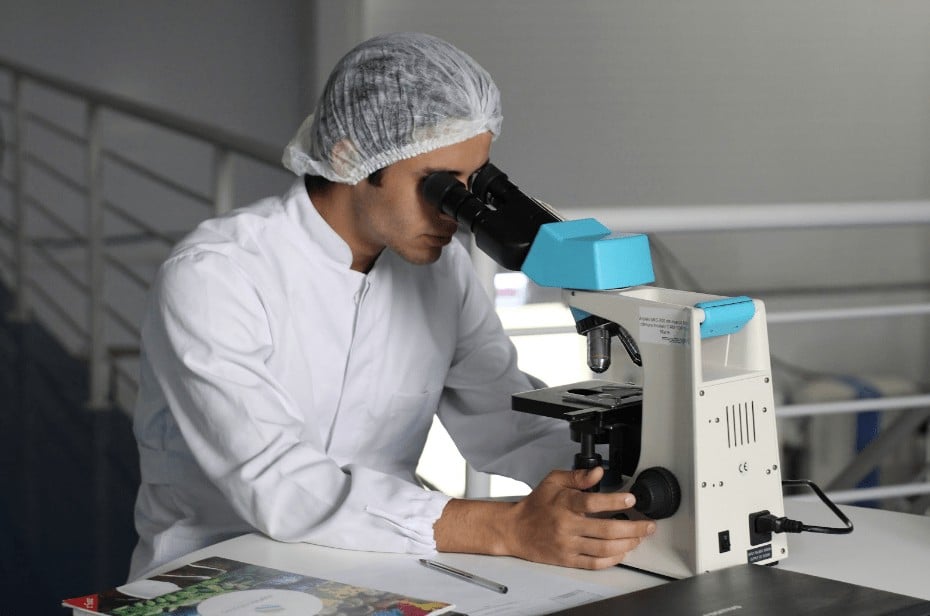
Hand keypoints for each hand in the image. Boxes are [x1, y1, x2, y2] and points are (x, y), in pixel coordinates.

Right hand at [434, 466, 655, 569]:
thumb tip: (598, 473)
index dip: (615, 500)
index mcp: (564, 503)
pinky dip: (612, 559)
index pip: (593, 502)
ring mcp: (568, 545)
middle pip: (606, 530)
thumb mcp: (553, 481)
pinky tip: (622, 552)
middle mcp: (567, 525)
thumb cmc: (536, 505)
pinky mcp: (567, 560)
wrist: (515, 529)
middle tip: (648, 525)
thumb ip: (578, 476)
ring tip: (639, 538)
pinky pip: (594, 563)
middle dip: (633, 528)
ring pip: (604, 548)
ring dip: (627, 544)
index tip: (631, 498)